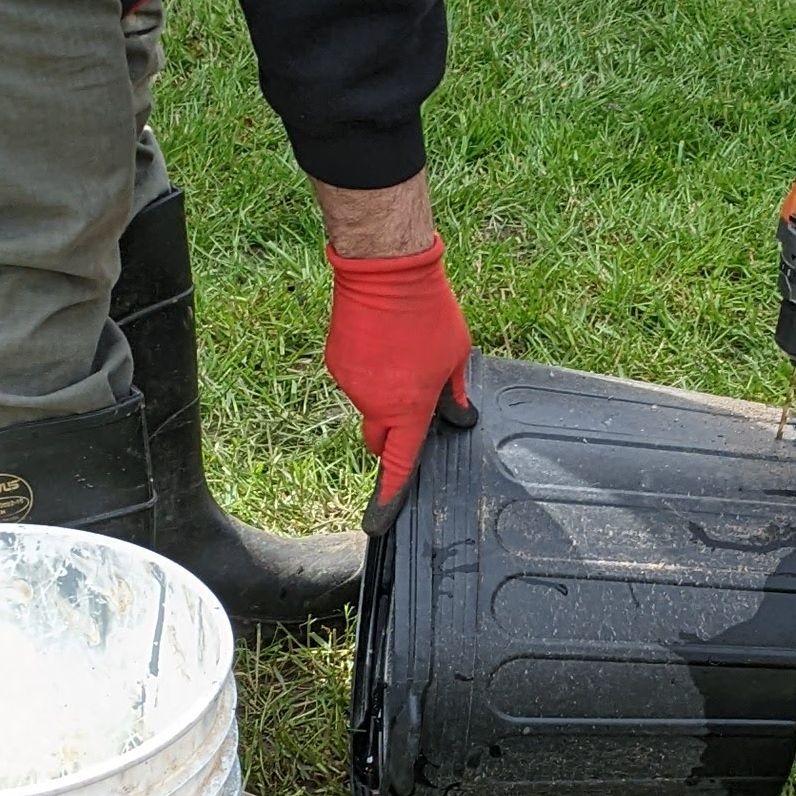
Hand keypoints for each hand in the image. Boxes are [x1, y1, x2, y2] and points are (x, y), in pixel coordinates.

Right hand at [324, 233, 473, 513]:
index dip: (389, 497)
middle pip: (378, 440)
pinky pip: (355, 380)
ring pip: (368, 405)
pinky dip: (368, 371)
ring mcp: (350, 384)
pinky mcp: (336, 362)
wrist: (384, 272)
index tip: (377, 522)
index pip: (398, 464)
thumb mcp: (457, 355)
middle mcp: (374, 403)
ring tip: (402, 352)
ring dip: (384, 393)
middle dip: (392, 436)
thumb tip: (460, 417)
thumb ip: (455, 393)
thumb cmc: (428, 312)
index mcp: (408, 408)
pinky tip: (383, 342)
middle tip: (413, 404)